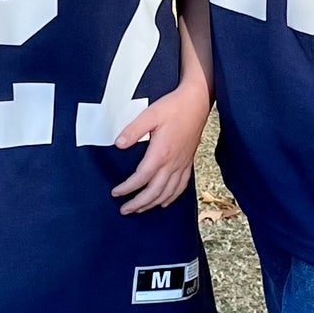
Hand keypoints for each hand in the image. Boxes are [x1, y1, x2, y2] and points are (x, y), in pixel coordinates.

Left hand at [112, 79, 211, 213]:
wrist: (197, 102)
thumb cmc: (174, 107)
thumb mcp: (150, 114)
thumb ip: (133, 130)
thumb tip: (119, 144)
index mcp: (161, 153)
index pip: (141, 178)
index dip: (127, 188)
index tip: (115, 193)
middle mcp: (173, 163)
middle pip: (154, 191)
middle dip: (138, 203)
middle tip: (124, 210)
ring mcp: (182, 164)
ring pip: (168, 192)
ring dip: (153, 203)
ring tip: (140, 209)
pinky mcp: (188, 162)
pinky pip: (181, 186)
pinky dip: (172, 197)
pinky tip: (164, 201)